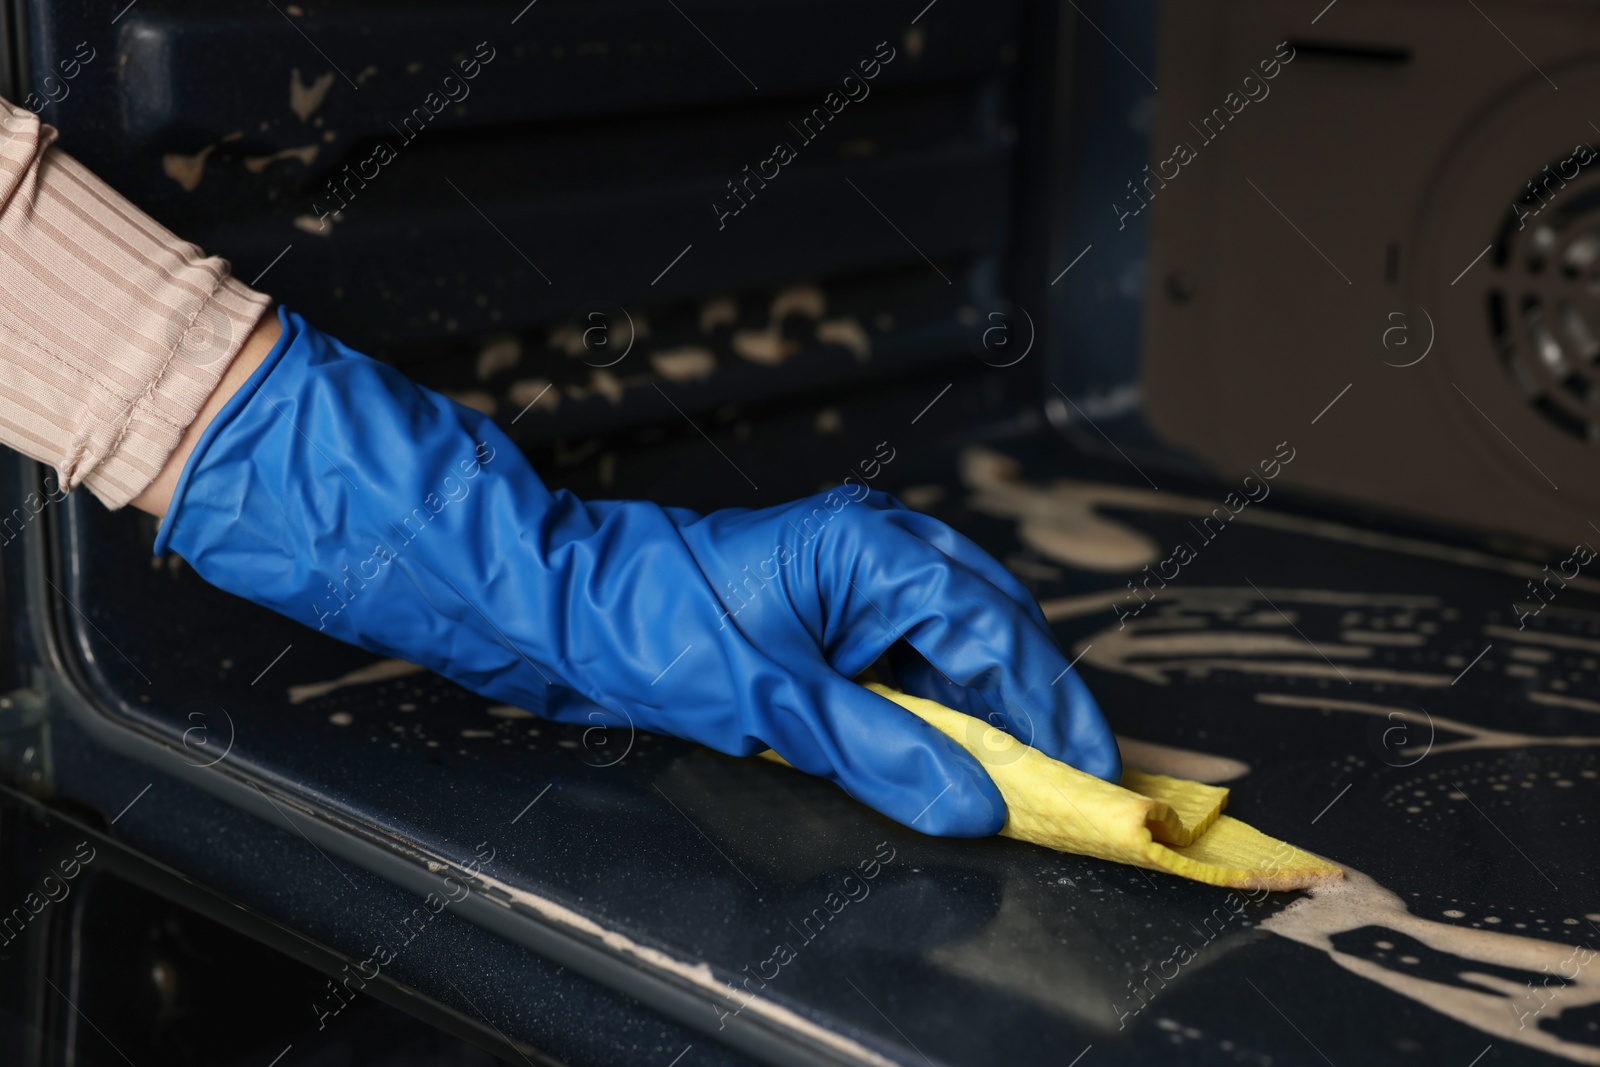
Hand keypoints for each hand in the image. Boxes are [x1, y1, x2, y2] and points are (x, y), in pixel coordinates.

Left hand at [158, 310, 1117, 835]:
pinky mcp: (830, 615)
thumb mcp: (772, 699)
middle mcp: (878, 552)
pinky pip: (907, 664)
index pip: (996, 631)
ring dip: (981, 717)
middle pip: (990, 634)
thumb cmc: (650, 621)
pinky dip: (931, 712)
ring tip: (1010, 786)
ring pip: (952, 652)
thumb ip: (880, 752)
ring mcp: (854, 581)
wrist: (561, 604)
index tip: (1089, 775)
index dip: (1050, 708)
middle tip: (1063, 790)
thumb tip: (973, 803)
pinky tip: (940, 758)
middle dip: (1028, 712)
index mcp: (874, 548)